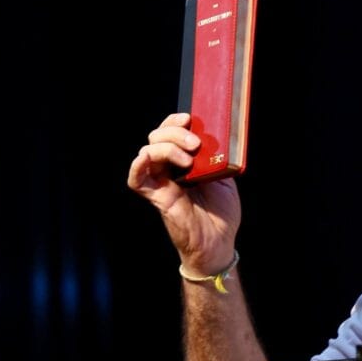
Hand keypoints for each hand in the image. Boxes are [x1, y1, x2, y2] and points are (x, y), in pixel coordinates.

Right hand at [127, 112, 240, 272]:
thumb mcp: (225, 177)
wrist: (219, 241)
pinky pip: (136, 178)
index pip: (171, 132)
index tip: (190, 118)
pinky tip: (148, 158)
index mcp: (185, 160)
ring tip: (189, 158)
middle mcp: (169, 168)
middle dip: (175, 133)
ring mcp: (160, 181)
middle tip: (195, 143)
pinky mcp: (155, 196)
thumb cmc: (221, 213)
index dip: (175, 121)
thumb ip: (218, 157)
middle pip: (157, 136)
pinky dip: (138, 164)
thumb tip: (218, 136)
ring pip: (147, 151)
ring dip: (166, 147)